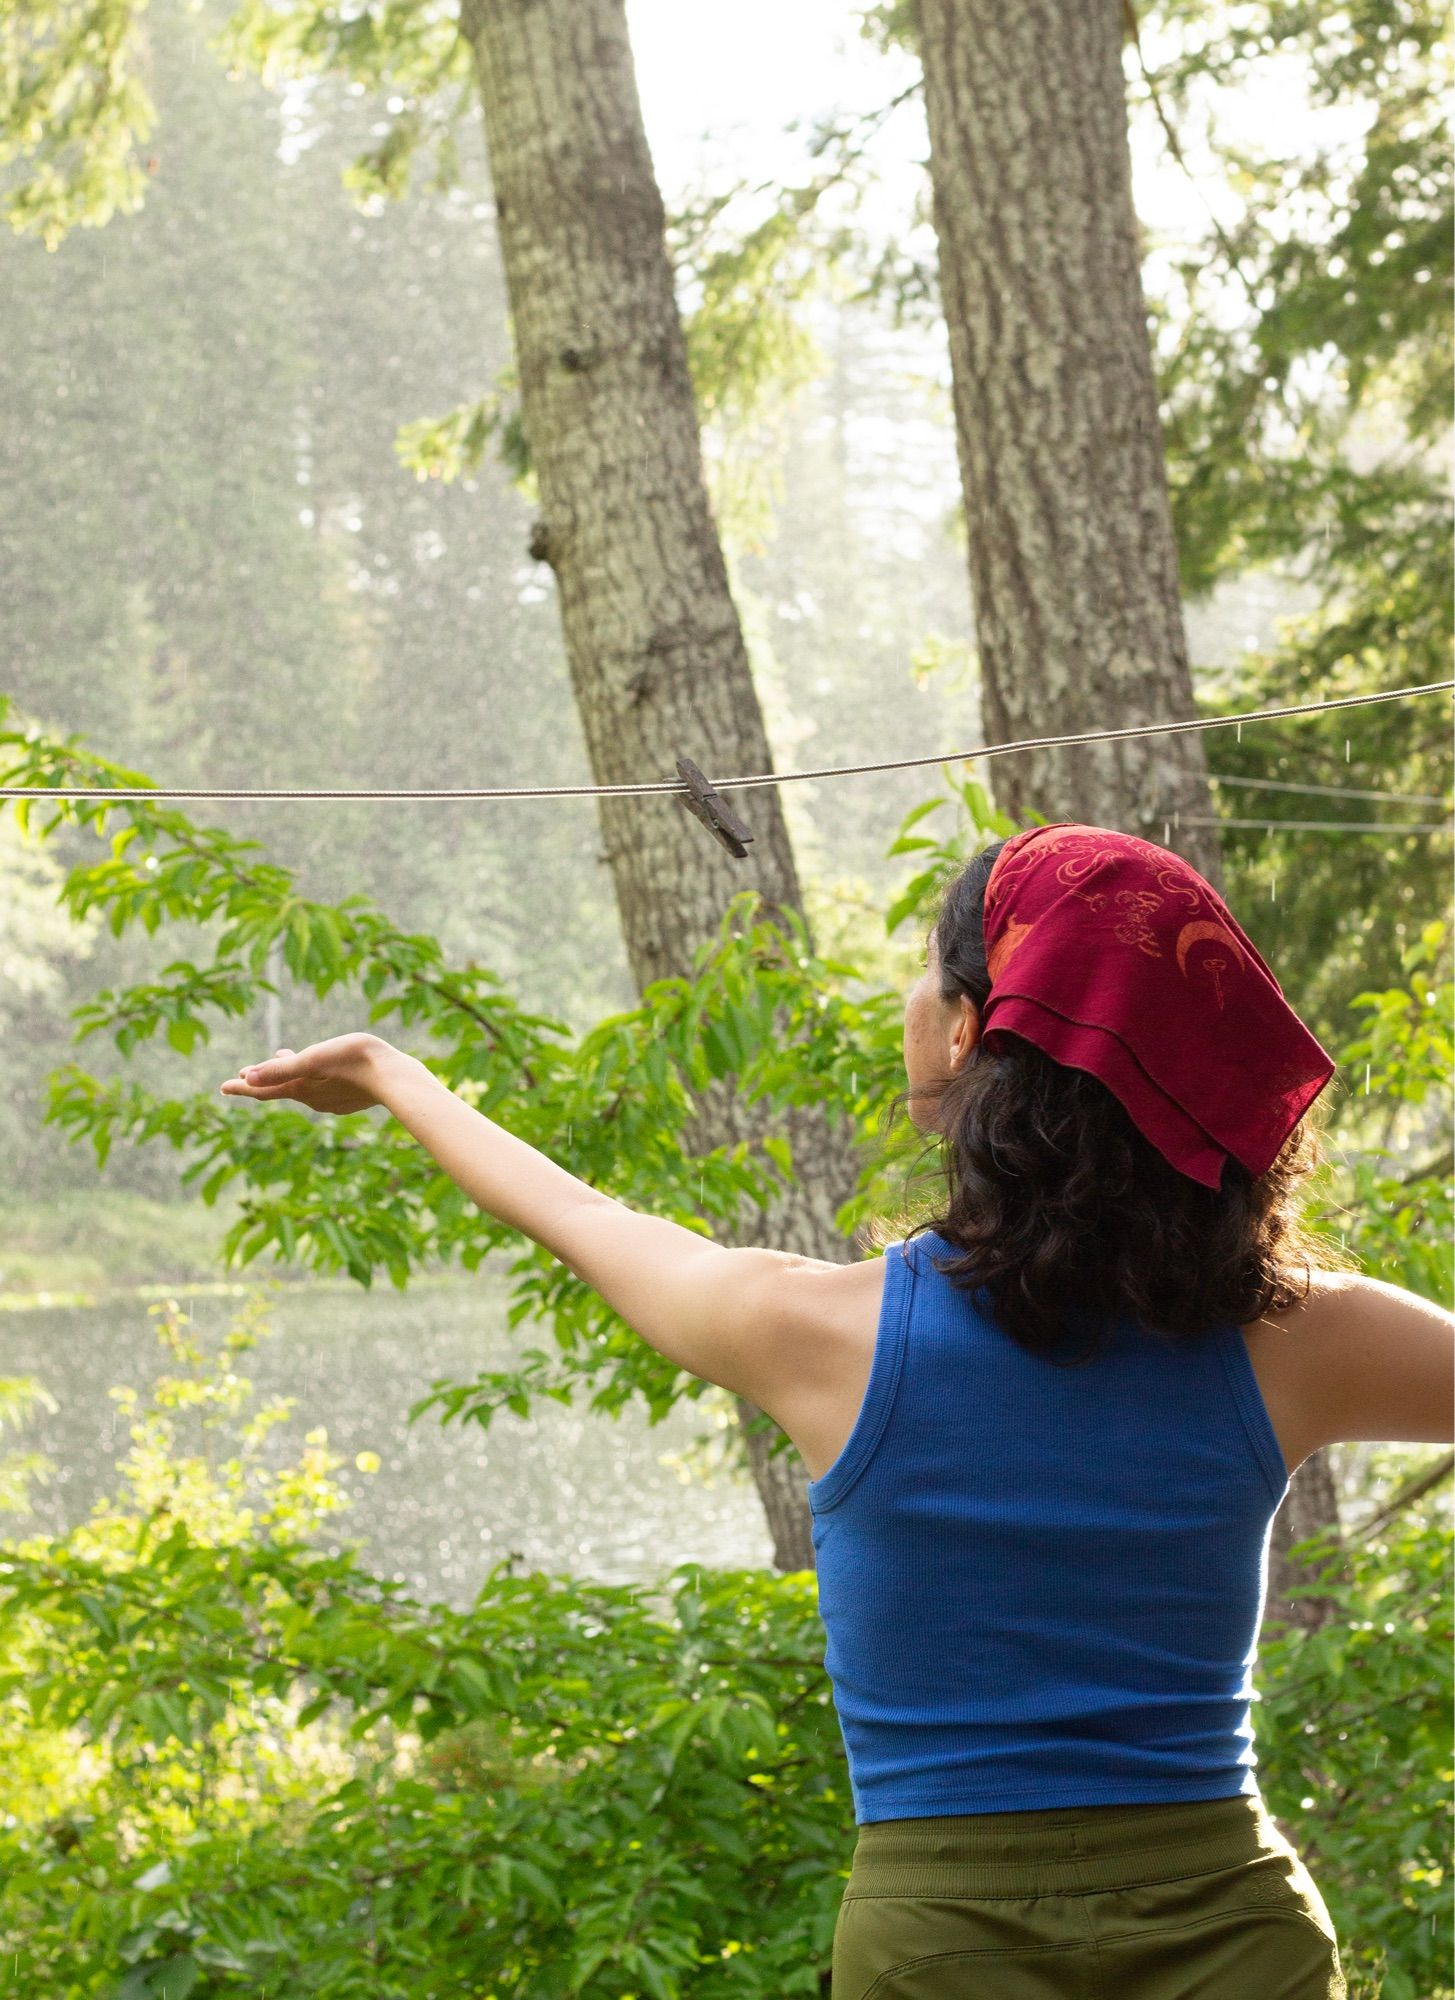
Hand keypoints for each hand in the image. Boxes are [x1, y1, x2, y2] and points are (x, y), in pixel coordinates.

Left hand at [219, 1033, 393, 1114]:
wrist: (395, 1078)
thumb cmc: (354, 1062)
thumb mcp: (313, 1059)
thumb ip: (280, 1069)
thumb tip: (246, 1077)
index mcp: (301, 1089)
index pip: (262, 1090)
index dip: (241, 1087)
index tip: (222, 1087)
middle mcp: (313, 1098)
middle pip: (281, 1087)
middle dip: (263, 1079)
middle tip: (244, 1073)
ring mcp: (332, 1100)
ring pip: (303, 1086)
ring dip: (289, 1074)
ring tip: (283, 1057)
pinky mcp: (349, 1097)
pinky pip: (322, 1088)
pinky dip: (312, 1077)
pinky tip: (320, 1071)